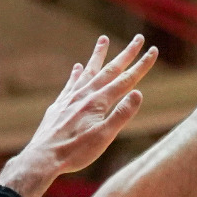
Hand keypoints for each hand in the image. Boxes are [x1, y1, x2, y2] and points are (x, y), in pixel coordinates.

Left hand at [0, 35, 160, 196]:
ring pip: (88, 71)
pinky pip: (70, 84)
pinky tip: (78, 67)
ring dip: (98, 56)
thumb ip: (121, 114)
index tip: (152, 51)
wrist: (43, 157)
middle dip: (126, 54)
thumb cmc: (76, 151)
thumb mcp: (104, 136)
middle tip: (138, 38)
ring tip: (103, 39)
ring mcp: (70, 98)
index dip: (141, 65)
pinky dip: (76, 74)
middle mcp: (85, 94)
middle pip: (109, 70)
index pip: (126, 80)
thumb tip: (138, 93)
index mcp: (98, 102)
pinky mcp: (59, 105)